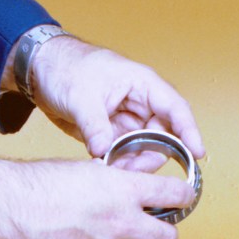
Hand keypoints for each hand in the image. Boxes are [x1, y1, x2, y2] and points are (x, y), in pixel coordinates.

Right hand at [0, 155, 197, 238]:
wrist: (8, 205)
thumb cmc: (43, 181)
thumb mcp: (90, 167)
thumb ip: (127, 170)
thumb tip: (151, 163)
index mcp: (123, 191)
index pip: (175, 195)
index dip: (184, 195)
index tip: (183, 195)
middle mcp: (118, 221)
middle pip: (167, 238)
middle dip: (166, 232)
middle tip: (157, 224)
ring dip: (122, 238)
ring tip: (99, 222)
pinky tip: (70, 230)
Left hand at [26, 35, 206, 164]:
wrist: (41, 70)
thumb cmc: (66, 67)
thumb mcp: (81, 96)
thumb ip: (95, 126)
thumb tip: (104, 152)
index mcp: (142, 84)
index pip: (176, 109)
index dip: (190, 132)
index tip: (197, 154)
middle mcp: (140, 103)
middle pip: (163, 136)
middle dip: (152, 156)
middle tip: (132, 172)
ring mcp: (127, 119)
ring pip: (145, 149)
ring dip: (134, 163)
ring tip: (114, 171)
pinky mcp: (112, 133)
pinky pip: (125, 153)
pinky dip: (120, 164)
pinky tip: (106, 169)